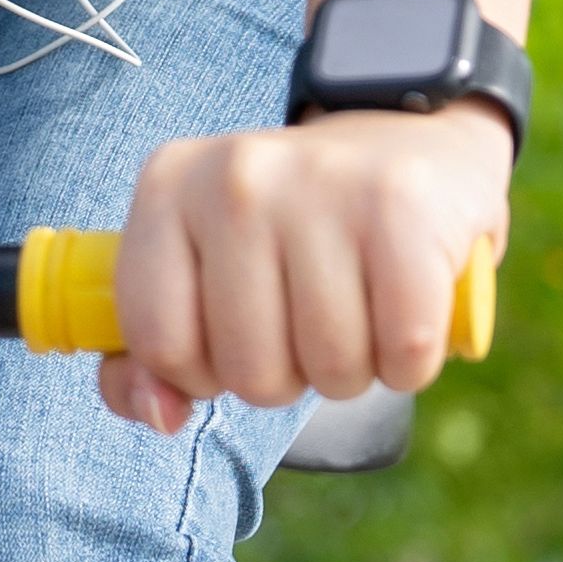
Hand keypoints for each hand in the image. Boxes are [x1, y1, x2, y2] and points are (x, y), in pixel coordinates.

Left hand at [93, 106, 511, 433]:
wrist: (409, 146)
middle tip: (308, 316)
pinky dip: (411, 361)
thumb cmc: (294, 233)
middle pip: (248, 370)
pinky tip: (405, 308)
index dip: (200, 372)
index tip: (233, 335)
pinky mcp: (400, 203)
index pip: (159, 342)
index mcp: (169, 189)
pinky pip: (404, 350)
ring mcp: (320, 183)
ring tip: (358, 309)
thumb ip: (151, 357)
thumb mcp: (203, 273)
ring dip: (353, 369)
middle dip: (287, 375)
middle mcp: (236, 177)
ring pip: (330, 367)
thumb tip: (162, 415)